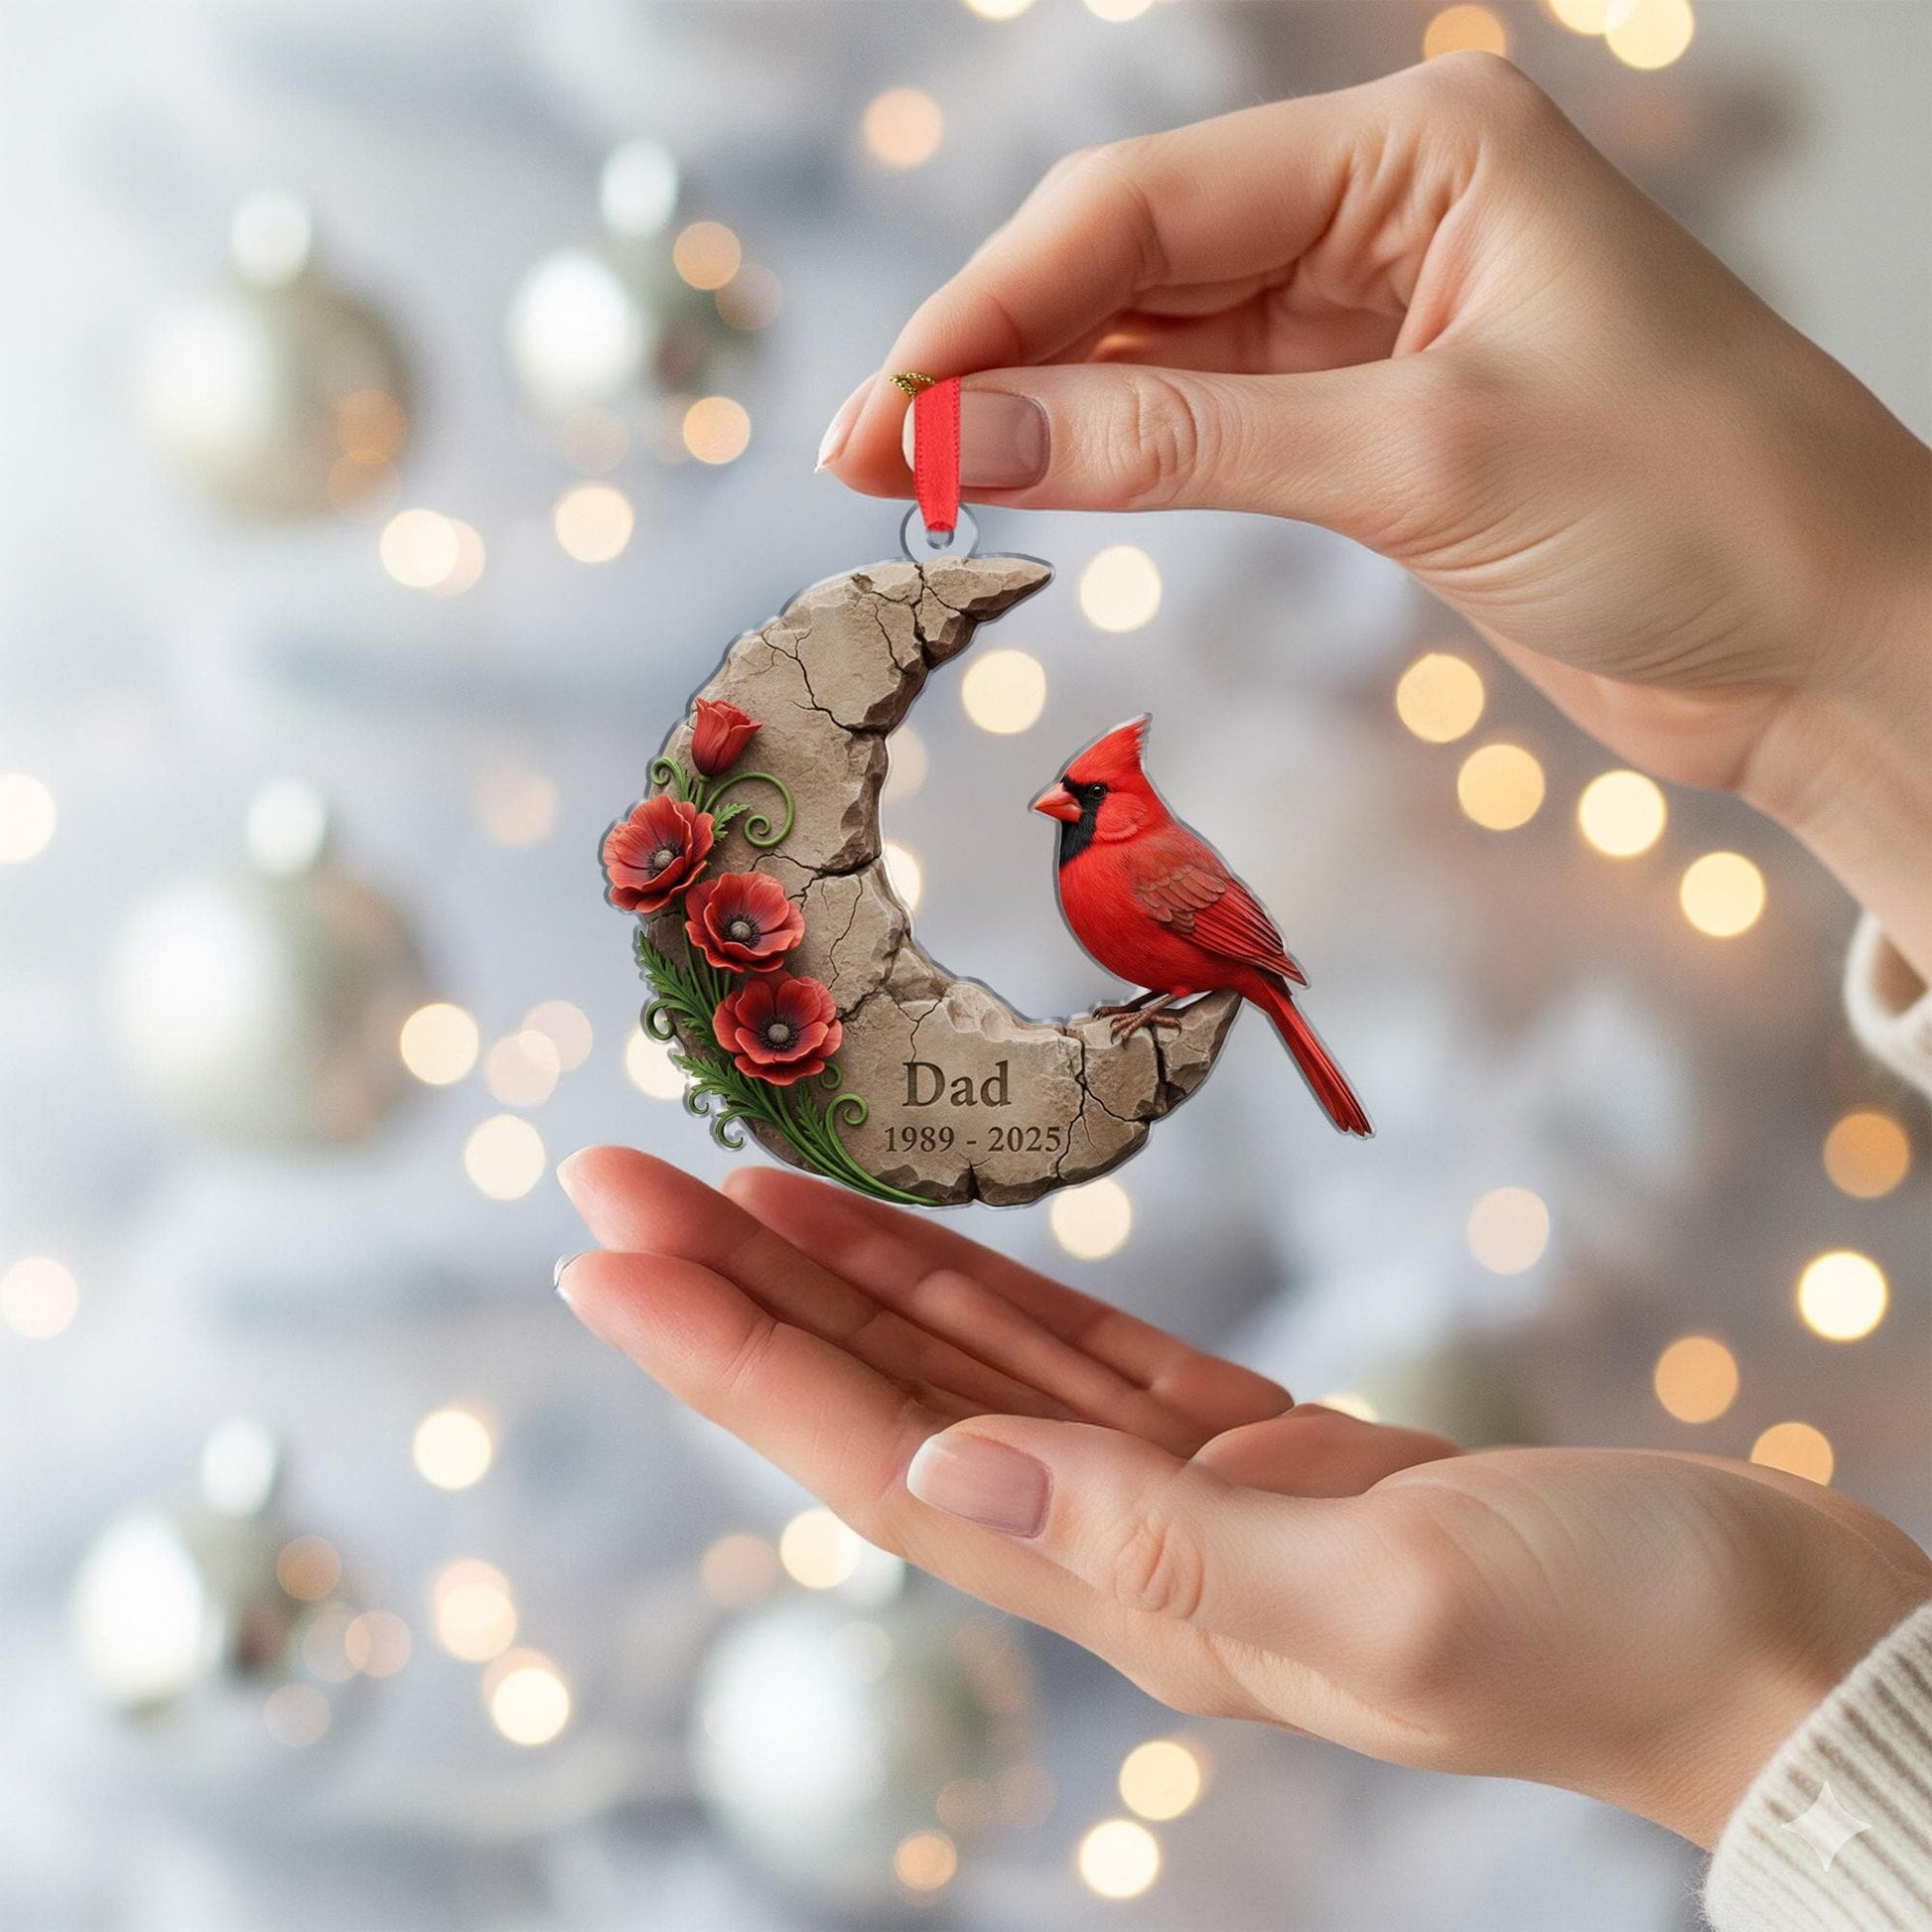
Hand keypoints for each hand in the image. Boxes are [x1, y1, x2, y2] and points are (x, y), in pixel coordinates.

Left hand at [557, 1148, 1931, 1848]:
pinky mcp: (1256, 1448)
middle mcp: (1127, 1553)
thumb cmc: (1616, 1633)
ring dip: (838, 1277)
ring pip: (964, 1366)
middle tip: (604, 1181)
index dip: (731, 1360)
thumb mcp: (1386, 1603)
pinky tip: (903, 1238)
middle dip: (737, 1295)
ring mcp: (1185, 1497)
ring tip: (721, 1187)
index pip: (878, 1459)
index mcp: (1140, 1601)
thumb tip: (938, 1480)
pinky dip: (977, 1287)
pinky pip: (1073, 1351)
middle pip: (885, 1402)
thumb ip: (1155, 1552)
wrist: (1762, 1642)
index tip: (609, 1262)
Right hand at [817, 54, 1931, 978]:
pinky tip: (1039, 484)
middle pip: (1138, 263)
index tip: (889, 409)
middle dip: (999, 358)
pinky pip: (1213, 419)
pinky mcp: (1381, 419)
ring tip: (922, 480)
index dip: (997, 308)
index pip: (1147, 206)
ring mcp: (1382, 316)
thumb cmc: (1697, 507)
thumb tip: (970, 436)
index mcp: (1424, 147)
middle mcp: (1393, 208)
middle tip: (867, 454)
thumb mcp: (1417, 456)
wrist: (1830, 643)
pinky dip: (1126, 457)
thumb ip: (1181, 445)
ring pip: (1163, 347)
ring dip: (1048, 412)